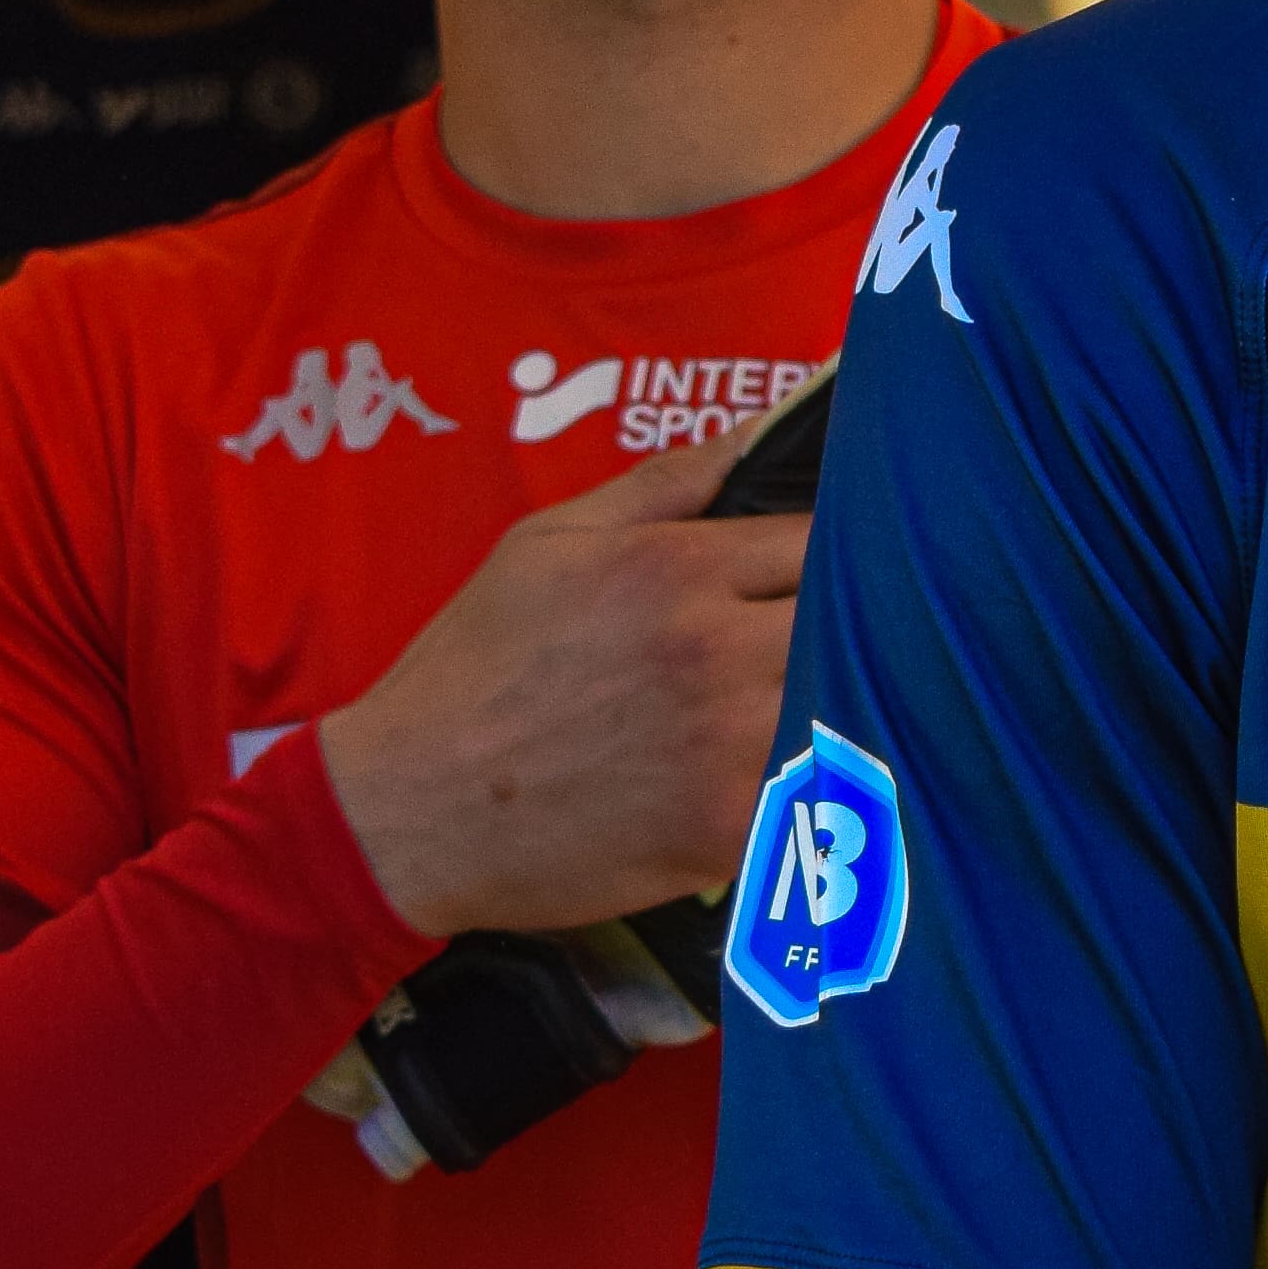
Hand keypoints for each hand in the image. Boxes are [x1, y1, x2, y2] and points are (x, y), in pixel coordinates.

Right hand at [319, 426, 807, 940]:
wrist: (411, 808)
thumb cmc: (473, 669)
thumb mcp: (550, 541)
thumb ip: (667, 483)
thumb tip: (759, 436)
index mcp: (677, 570)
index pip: (824, 538)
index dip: (838, 553)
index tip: (830, 572)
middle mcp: (717, 652)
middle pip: (856, 620)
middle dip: (852, 626)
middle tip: (836, 643)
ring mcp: (731, 747)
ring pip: (850, 705)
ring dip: (845, 703)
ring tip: (825, 707)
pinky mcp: (730, 832)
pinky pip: (819, 794)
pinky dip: (821, 786)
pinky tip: (797, 783)